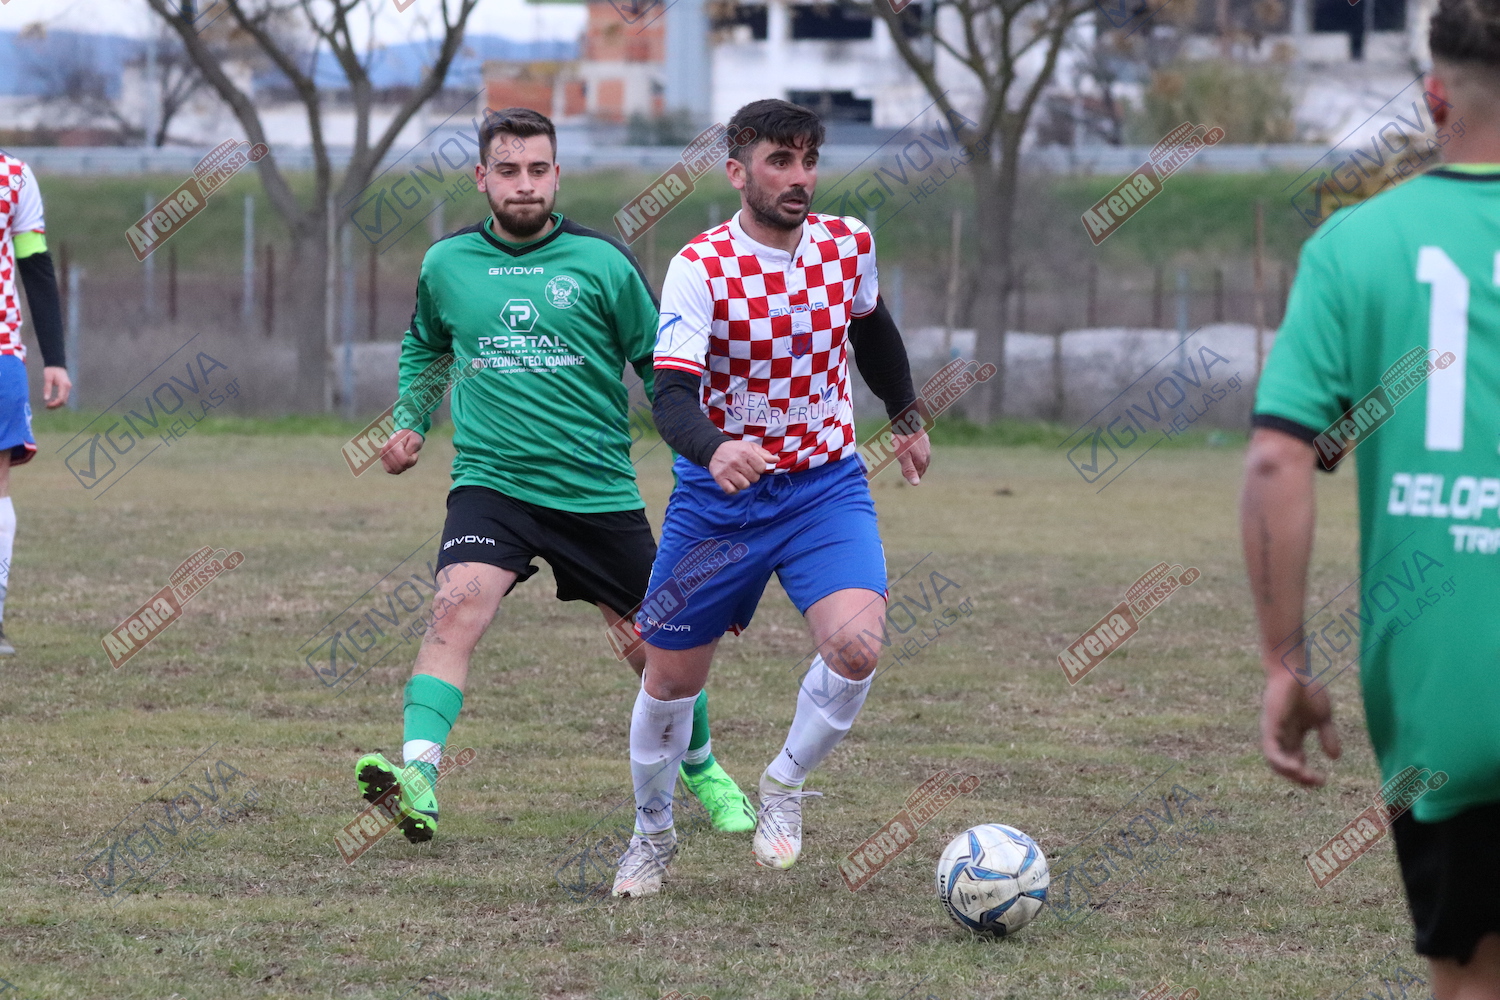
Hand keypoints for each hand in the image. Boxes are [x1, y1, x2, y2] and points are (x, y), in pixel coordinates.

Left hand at [42, 366, 70, 408]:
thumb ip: (47, 388)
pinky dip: (58, 400)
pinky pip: (64, 397)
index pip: (61, 398)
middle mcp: (68, 387)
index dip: (54, 404)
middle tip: (47, 407)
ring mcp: (68, 388)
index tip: (47, 405)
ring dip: (57, 404)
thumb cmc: (51, 370)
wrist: (56, 363)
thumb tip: (46, 399)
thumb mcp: (47, 378)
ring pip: (64, 400)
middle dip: (56, 405)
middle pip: (64, 401)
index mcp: (64, 385)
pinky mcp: (66, 388)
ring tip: (49, 405)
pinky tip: (52, 400)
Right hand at [380, 429, 423, 474]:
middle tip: (411, 456)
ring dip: (403, 467)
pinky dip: (397, 469)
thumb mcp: (416, 441)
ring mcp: (383, 455)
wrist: (405, 432)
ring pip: (394, 470)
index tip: (414, 454)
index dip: (412, 461)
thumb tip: (405, 460)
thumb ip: (411, 451)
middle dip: (408, 464)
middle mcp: (385, 450)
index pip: (404, 461)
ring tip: (406, 458)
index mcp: (393, 445)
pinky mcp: (383, 459)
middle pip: (399, 467)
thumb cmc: (411, 436)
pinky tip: (401, 462)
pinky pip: (390, 470)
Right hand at [708, 440, 774, 493]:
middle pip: (754, 478)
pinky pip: (732, 491)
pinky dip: (734, 489)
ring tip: (739, 476)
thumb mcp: (750, 447)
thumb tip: (777, 459)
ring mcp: (728, 471)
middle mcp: (737, 462)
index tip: (753, 465)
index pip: (762, 468)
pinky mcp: (720, 478)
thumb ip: (764, 454)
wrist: (714, 449)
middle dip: (752, 475)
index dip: (759, 468)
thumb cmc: (736, 449)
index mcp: (746, 452)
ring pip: (744, 486)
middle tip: (745, 470)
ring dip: (743, 483)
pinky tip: (733, 483)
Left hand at [893, 428, 930, 484]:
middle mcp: (927, 455)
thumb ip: (909, 470)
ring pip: (923, 459)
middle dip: (914, 469)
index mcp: (922, 461)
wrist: (906, 422)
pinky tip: (913, 450)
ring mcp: (927, 447)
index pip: (918, 474)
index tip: (902, 471)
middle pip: (921, 468)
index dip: (910, 475)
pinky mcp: (925, 440)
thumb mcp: (903, 457)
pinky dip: (918, 453)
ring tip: (909, 460)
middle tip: (905, 468)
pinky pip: (923, 451)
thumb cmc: (902, 440)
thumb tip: (916, 484)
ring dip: (917, 461)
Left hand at [1260, 667, 1340, 786]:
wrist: (1295, 670)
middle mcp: (1281, 738)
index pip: (1296, 763)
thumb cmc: (1307, 690)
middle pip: (1285, 767)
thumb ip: (1328, 736)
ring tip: (1305, 777)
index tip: (1323, 781)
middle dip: (1300, 778)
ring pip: (1276, 762)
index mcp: (1292, 737)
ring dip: (1290, 773)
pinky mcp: (1270, 726)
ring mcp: (1273, 733)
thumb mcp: (1322, 717)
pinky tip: (1295, 767)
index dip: (1307, 776)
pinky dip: (1281, 761)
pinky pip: (1271, 750)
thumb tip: (1335, 758)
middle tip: (1317, 782)